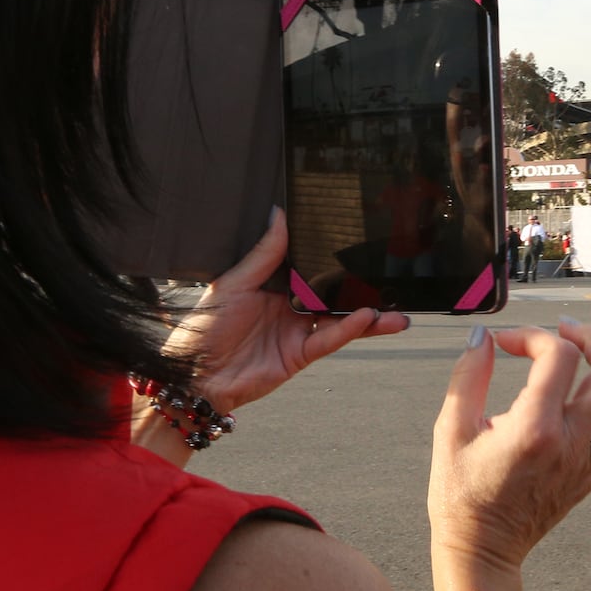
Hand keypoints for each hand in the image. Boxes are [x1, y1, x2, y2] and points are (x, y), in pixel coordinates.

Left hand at [162, 208, 409, 412]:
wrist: (193, 375)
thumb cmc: (204, 327)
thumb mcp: (235, 282)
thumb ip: (265, 253)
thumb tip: (280, 215)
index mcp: (276, 286)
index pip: (315, 269)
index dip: (338, 260)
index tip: (363, 247)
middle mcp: (292, 308)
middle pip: (336, 296)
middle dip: (365, 291)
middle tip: (392, 280)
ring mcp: (298, 332)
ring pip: (341, 320)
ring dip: (370, 317)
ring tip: (397, 312)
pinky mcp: (300, 355)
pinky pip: (330, 339)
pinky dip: (349, 329)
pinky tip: (366, 318)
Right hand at [428, 319, 590, 590]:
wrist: (482, 548)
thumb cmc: (461, 493)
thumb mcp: (450, 429)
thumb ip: (469, 376)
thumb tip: (484, 337)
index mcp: (534, 430)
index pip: (558, 358)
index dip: (533, 335)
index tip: (507, 342)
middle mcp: (571, 443)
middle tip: (566, 329)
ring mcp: (590, 460)